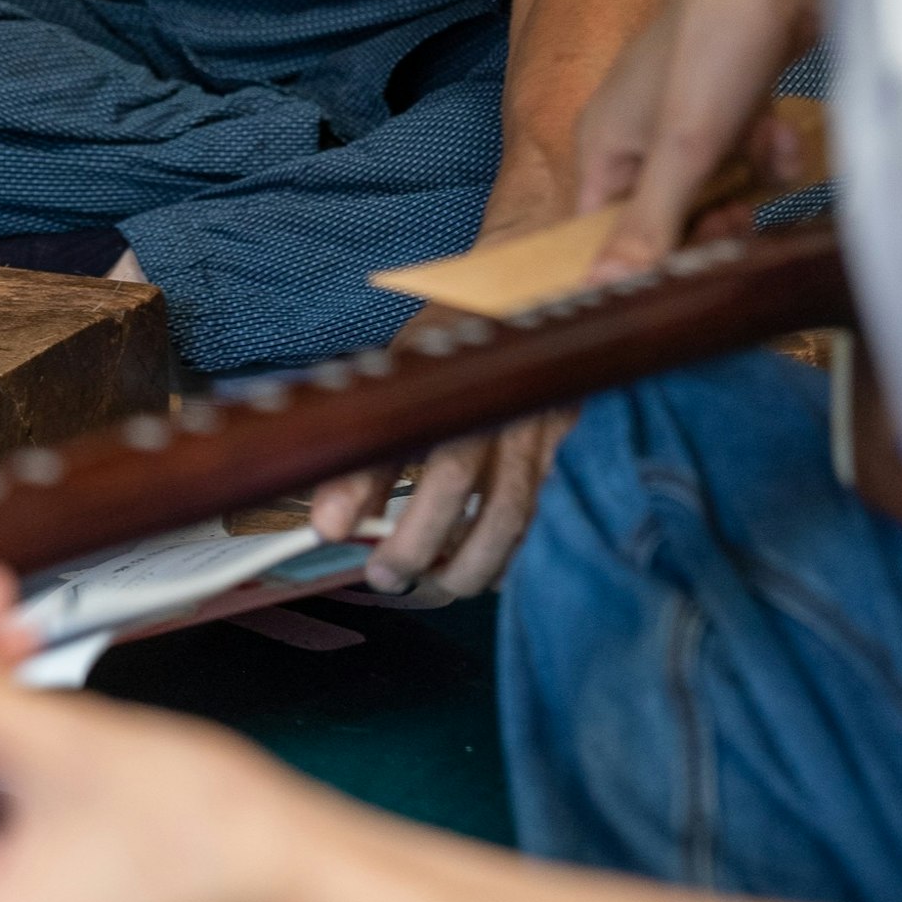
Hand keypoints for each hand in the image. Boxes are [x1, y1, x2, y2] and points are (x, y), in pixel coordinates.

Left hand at [312, 361, 577, 597]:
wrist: (522, 317)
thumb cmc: (452, 360)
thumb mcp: (399, 387)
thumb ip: (367, 453)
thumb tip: (332, 524)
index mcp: (437, 371)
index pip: (388, 427)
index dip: (357, 483)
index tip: (329, 528)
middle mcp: (486, 391)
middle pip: (451, 474)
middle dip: (415, 543)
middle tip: (386, 575)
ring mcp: (536, 416)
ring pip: (510, 508)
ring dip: (469, 564)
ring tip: (435, 584)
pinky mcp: (572, 443)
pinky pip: (548, 516)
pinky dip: (517, 556)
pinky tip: (489, 568)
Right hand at [577, 0, 845, 275]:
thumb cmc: (719, 40)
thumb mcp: (685, 146)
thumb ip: (647, 222)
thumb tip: (597, 292)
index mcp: (602, 140)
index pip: (599, 230)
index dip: (640, 258)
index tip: (685, 272)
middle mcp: (636, 128)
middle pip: (665, 214)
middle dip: (710, 218)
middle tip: (741, 219)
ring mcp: (687, 111)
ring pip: (717, 186)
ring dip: (750, 178)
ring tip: (770, 147)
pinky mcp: (733, 97)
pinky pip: (746, 153)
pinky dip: (770, 148)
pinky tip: (783, 126)